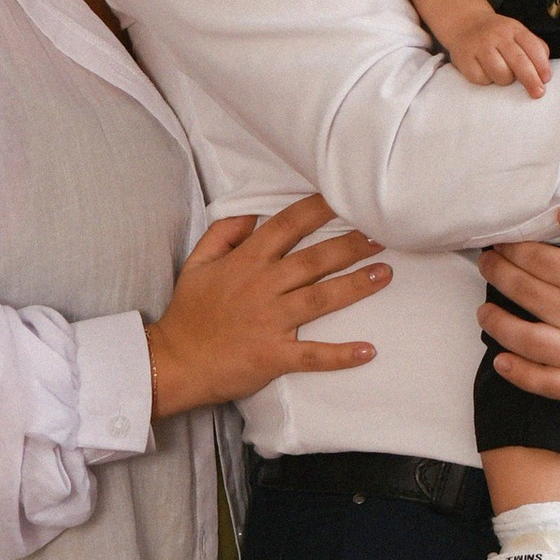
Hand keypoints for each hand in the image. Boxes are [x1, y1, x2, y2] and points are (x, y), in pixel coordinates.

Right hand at [147, 197, 387, 416]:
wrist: (174, 362)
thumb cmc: (188, 314)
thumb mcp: (196, 263)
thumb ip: (223, 234)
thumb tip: (252, 213)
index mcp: (245, 262)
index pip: (286, 226)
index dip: (316, 209)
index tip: (344, 197)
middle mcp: (262, 287)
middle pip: (314, 259)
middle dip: (350, 245)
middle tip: (381, 234)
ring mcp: (270, 322)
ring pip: (320, 299)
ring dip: (355, 286)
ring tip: (385, 274)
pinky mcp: (274, 356)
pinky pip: (312, 355)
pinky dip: (340, 355)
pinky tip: (368, 351)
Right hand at [444, 8, 552, 97]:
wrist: (465, 24)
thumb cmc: (497, 34)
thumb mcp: (517, 33)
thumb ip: (534, 48)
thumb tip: (544, 71)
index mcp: (514, 29)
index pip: (533, 47)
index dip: (542, 65)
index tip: (546, 79)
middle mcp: (497, 35)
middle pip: (519, 61)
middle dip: (530, 80)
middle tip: (537, 93)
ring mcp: (480, 46)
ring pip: (501, 73)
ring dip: (506, 80)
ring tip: (503, 74)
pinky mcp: (465, 59)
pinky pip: (482, 79)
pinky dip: (487, 80)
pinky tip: (486, 71)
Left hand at [477, 203, 559, 402]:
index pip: (542, 263)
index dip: (514, 250)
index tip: (501, 243)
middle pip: (530, 296)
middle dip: (500, 276)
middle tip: (487, 265)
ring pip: (531, 342)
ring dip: (498, 325)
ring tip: (483, 311)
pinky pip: (551, 384)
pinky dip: (522, 376)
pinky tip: (501, 361)